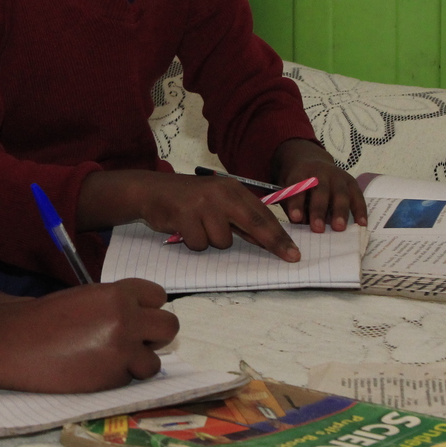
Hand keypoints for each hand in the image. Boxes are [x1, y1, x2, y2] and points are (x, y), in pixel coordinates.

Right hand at [0, 279, 178, 391]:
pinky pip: (132, 379)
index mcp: (118, 292)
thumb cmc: (45, 318)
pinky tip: (94, 370)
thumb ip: (116, 305)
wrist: (15, 342)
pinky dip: (118, 377)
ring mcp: (122, 349)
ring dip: (138, 362)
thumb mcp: (85, 298)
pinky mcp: (113, 377)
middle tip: (133, 340)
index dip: (148, 308)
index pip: (159, 296)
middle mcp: (126, 318)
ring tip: (109, 359)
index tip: (137, 316)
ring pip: (155, 360)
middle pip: (169, 326)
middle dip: (154, 335)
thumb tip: (143, 319)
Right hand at [77, 168, 300, 262]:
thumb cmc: (187, 200)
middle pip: (254, 223)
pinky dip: (192, 242)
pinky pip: (200, 244)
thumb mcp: (216, 201)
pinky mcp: (185, 215)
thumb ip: (238, 217)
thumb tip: (266, 238)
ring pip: (222, 241)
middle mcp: (221, 193)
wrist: (151, 190)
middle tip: (290, 258)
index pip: (262, 214)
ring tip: (197, 228)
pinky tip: (183, 229)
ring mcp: (203, 204)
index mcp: (232, 189)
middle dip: (273, 243)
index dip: (279, 235)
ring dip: (211, 241)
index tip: (294, 251)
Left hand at [273, 139, 366, 232]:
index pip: (297, 188)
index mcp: (300, 173)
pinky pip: (357, 196)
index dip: (296, 203)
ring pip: (340, 193)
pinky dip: (360, 210)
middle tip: (318, 229)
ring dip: (340, 211)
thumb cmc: (298, 184)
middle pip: (320, 191)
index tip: (295, 218)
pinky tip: (361, 223)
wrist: (310, 161)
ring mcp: (337, 176)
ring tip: (339, 228)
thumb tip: (302, 228)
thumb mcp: (289, 190)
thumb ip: (294, 208)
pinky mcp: (351, 182)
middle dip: (319, 210)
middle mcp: (320, 172)